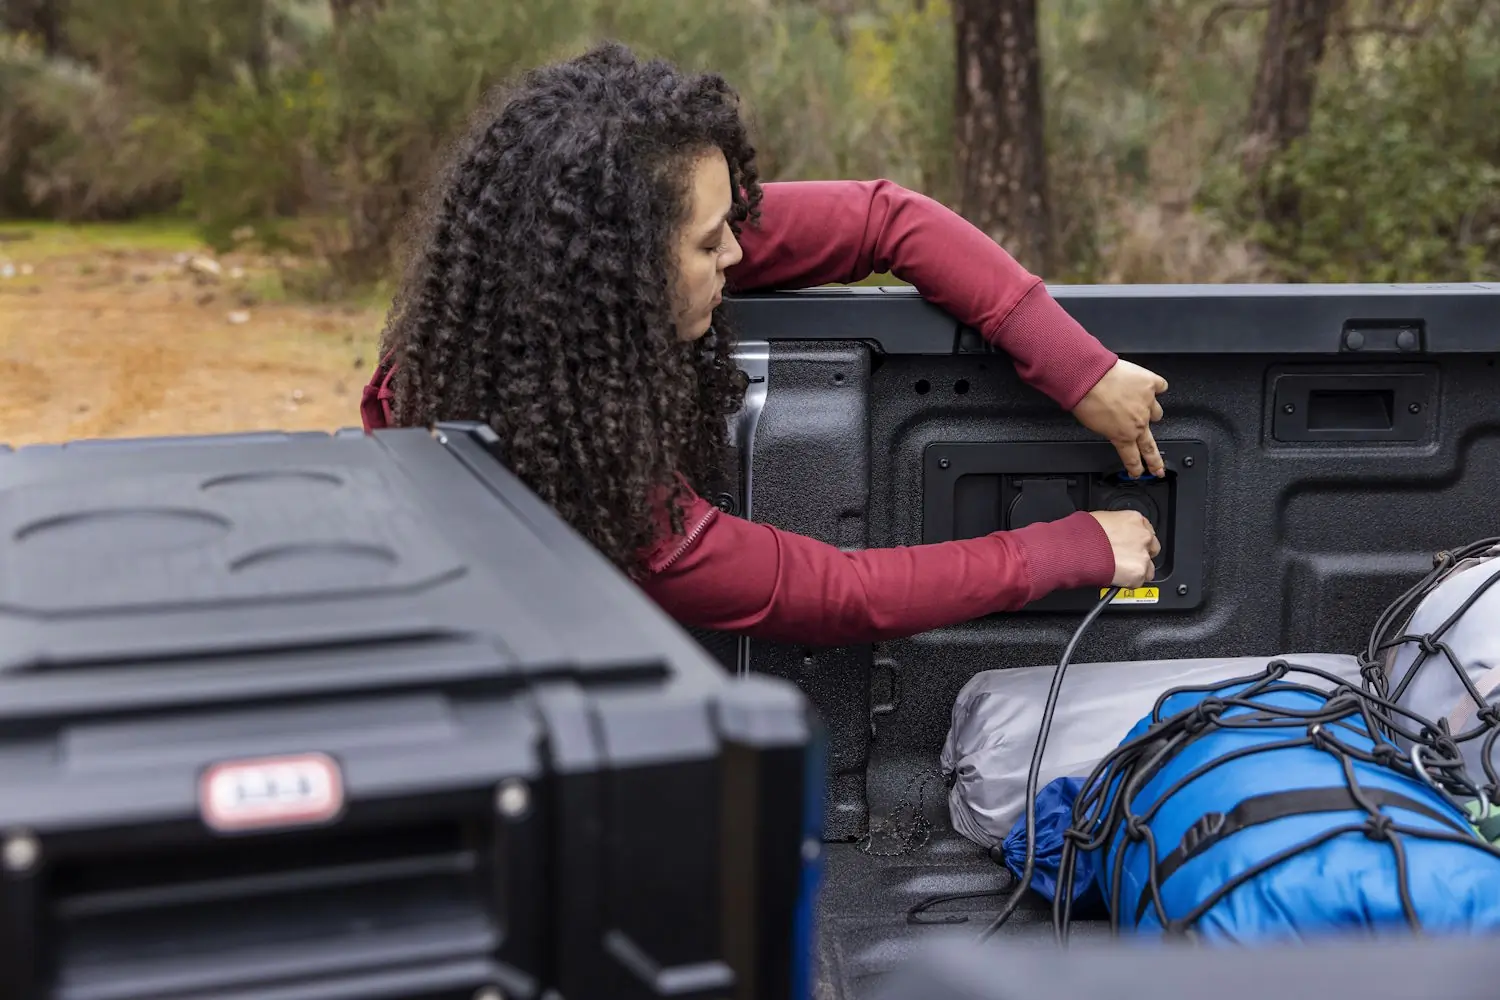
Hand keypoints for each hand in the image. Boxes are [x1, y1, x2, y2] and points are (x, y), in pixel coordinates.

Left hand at [1071, 360, 1168, 477]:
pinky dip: (1157, 387)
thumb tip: (1113, 427)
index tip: (1137, 473)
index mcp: (1122, 435)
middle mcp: (1139, 422)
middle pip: (1150, 446)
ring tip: (1143, 407)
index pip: (1132, 457)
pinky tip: (1153, 387)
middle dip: (1155, 461)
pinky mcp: (1151, 384)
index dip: (1135, 468)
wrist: (1089, 376)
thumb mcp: (1092, 425)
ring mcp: (1148, 403)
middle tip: (1159, 470)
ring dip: (1150, 412)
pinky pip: (1161, 387)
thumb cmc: (1085, 399)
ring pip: (1157, 413)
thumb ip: (1109, 429)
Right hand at [1088, 510, 1159, 587]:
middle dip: (1140, 554)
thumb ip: (1115, 526)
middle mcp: (1143, 536)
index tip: (1129, 544)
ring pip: (1149, 567)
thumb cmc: (1083, 533)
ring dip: (1136, 569)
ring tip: (1119, 570)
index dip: (1136, 540)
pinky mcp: (1139, 573)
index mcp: (1134, 519)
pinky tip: (1117, 577)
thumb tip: (1111, 532)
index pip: (1146, 530)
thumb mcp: (1101, 519)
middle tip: (1125, 558)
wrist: (1078, 549)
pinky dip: (1129, 581)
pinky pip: (1140, 581)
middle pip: (1152, 547)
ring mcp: (1143, 555)